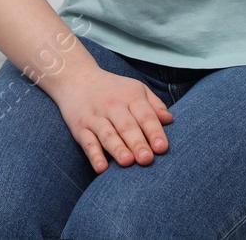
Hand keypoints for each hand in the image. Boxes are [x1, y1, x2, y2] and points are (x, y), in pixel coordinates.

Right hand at [45, 62, 174, 172]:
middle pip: (127, 126)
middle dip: (137, 143)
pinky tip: (101, 168)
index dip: (154, 131)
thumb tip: (170, 120)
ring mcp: (95, 117)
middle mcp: (113, 106)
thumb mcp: (136, 89)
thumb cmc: (113, 89)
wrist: (76, 77)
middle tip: (147, 159)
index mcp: (130, 97)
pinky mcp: (79, 128)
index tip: (162, 147)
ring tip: (127, 161)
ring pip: (107, 134)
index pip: (145, 115)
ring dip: (117, 148)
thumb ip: (154, 105)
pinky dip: (94, 155)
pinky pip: (87, 143)